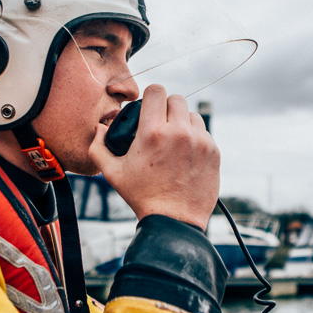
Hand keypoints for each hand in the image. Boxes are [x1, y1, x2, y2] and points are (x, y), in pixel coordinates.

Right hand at [90, 84, 219, 229]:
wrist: (174, 221)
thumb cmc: (142, 197)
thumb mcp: (112, 174)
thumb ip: (98, 147)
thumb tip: (99, 128)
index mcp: (153, 133)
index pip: (156, 91)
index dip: (151, 96)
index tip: (149, 107)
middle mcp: (179, 132)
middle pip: (176, 99)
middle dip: (166, 108)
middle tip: (160, 124)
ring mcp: (200, 141)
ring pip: (192, 115)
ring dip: (182, 122)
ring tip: (174, 140)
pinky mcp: (214, 152)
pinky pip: (204, 133)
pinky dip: (195, 138)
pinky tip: (185, 154)